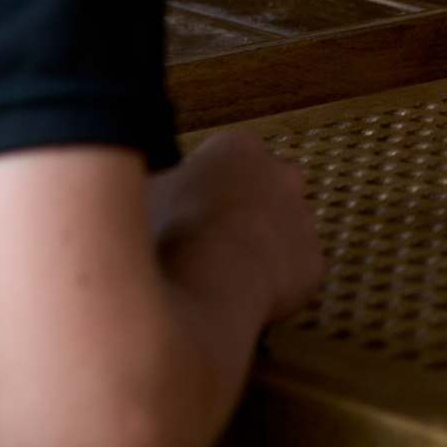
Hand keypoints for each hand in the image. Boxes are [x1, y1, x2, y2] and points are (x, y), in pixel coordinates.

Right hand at [149, 129, 323, 325]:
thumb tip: (133, 187)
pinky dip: (271, 288)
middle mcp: (282, 174)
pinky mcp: (313, 263)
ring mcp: (303, 219)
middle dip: (242, 214)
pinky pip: (292, 276)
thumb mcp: (139, 192)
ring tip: (221, 276)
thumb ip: (153, 184)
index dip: (202, 191)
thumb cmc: (166, 232)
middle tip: (208, 245)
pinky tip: (241, 298)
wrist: (205, 280)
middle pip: (263, 191)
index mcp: (237, 148)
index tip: (185, 215)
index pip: (226, 161)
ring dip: (259, 250)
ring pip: (282, 233)